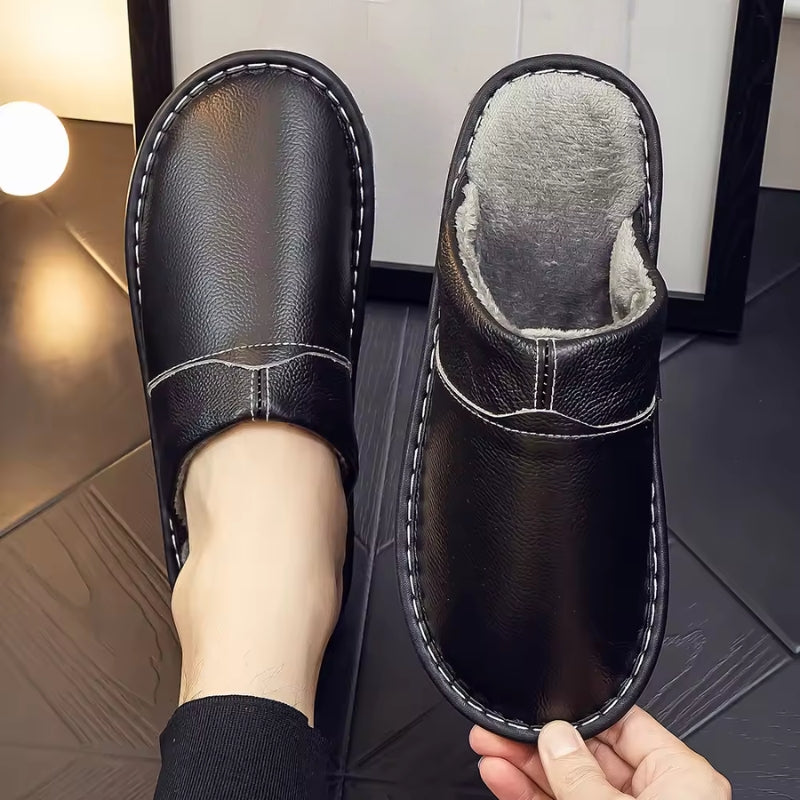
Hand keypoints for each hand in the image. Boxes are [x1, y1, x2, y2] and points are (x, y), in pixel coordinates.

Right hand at [470, 706, 730, 799]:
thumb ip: (580, 776)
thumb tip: (555, 737)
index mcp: (679, 779)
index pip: (622, 728)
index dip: (575, 717)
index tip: (535, 712)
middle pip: (589, 757)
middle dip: (539, 746)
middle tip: (498, 733)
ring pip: (569, 787)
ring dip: (526, 771)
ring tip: (489, 754)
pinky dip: (532, 798)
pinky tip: (503, 781)